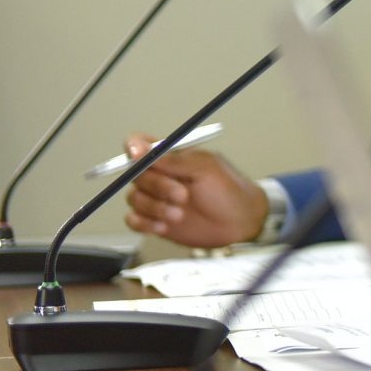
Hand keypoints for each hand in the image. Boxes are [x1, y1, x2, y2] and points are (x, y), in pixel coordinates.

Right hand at [120, 132, 265, 247]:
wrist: (238, 224)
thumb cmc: (228, 190)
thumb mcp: (206, 168)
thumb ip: (174, 160)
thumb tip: (143, 149)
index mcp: (171, 156)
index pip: (140, 144)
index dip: (133, 147)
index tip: (138, 156)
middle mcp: (159, 175)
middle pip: (136, 174)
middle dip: (158, 186)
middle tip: (182, 195)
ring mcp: (154, 198)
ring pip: (134, 198)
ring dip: (155, 207)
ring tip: (180, 214)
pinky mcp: (152, 221)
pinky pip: (132, 220)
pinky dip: (144, 223)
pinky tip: (164, 226)